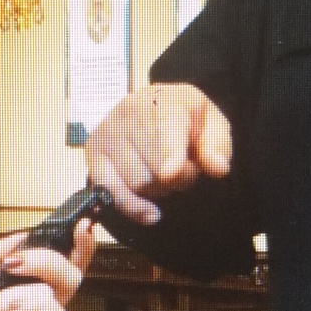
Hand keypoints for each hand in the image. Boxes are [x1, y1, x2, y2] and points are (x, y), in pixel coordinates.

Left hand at [0, 224, 94, 310]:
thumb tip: (19, 236)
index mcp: (9, 295)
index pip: (52, 269)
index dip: (73, 247)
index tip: (79, 226)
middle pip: (67, 276)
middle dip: (50, 258)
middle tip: (17, 262)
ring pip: (61, 293)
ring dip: (21, 289)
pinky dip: (30, 305)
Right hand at [85, 85, 232, 224]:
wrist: (152, 108)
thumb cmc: (187, 120)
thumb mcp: (212, 125)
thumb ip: (217, 145)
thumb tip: (217, 167)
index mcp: (165, 99)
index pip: (166, 128)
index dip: (169, 152)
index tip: (171, 172)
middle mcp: (129, 109)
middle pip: (154, 167)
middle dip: (177, 179)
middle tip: (183, 167)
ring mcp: (107, 131)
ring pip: (136, 183)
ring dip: (157, 189)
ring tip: (162, 171)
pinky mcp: (93, 151)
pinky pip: (110, 190)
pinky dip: (131, 206)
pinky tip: (149, 212)